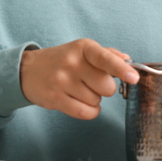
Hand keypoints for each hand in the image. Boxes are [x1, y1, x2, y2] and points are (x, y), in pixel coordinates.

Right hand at [19, 39, 139, 119]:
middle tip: (93, 83)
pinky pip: (84, 113)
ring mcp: (62, 81)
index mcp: (83, 48)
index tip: (134, 78)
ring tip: (80, 90)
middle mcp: (72, 63)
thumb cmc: (62, 60)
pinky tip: (83, 103)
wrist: (27, 70)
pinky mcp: (55, 98)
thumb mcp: (82, 50)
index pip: (105, 59)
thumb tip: (127, 60)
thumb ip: (107, 54)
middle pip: (106, 86)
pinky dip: (90, 112)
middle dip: (105, 89)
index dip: (121, 69)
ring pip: (96, 101)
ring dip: (94, 99)